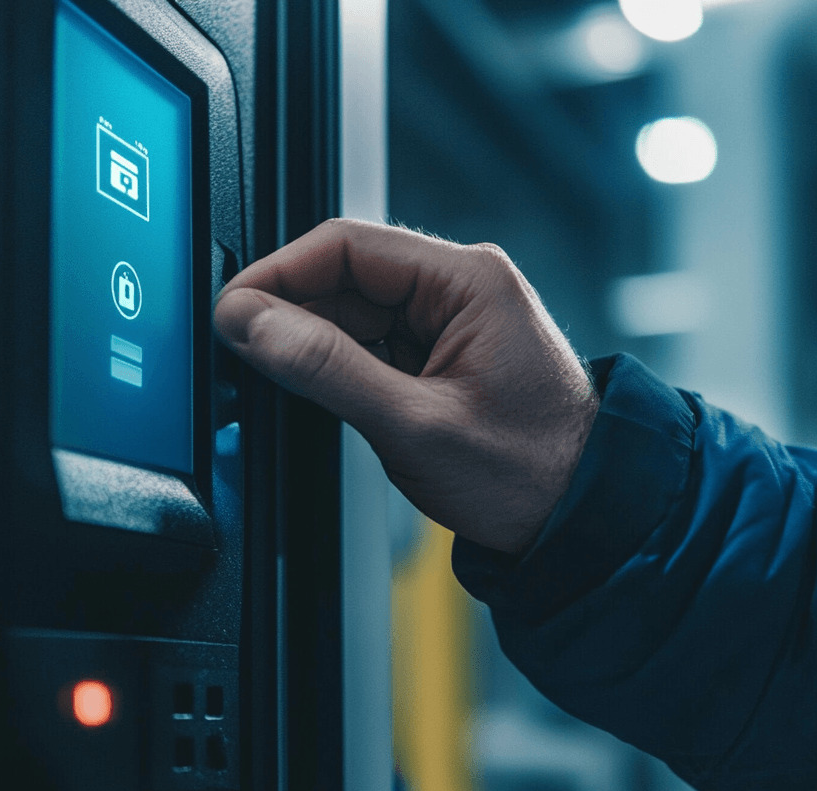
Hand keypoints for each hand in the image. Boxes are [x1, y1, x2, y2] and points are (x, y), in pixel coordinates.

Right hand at [213, 219, 597, 553]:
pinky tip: (319, 394)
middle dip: (290, 312)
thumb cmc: (530, 476)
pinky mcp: (444, 356)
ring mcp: (454, 322)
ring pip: (354, 313)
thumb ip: (327, 369)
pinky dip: (338, 367)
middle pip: (345, 276)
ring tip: (277, 382)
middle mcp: (463, 288)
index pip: (346, 245)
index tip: (232, 310)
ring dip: (312, 344)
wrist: (584, 519)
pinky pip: (374, 345)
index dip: (277, 273)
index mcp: (469, 280)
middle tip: (241, 353)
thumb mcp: (415, 424)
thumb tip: (252, 323)